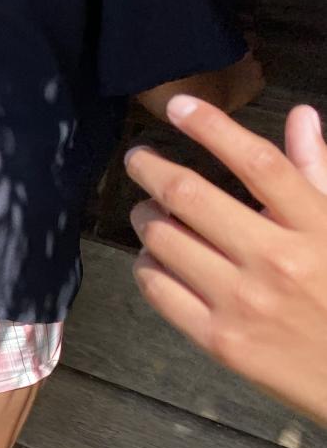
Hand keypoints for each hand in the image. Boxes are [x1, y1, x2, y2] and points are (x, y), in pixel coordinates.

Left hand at [125, 95, 326, 424]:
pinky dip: (147, 265)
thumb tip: (302, 118)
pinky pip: (158, 288)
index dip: (213, 126)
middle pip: (190, 196)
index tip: (179, 105)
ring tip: (146, 210)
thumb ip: (317, 174)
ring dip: (144, 216)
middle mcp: (276, 261)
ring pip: (163, 239)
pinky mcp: (220, 341)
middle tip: (138, 158)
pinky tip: (154, 257)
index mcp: (315, 227)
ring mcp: (244, 303)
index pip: (258, 162)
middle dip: (150, 168)